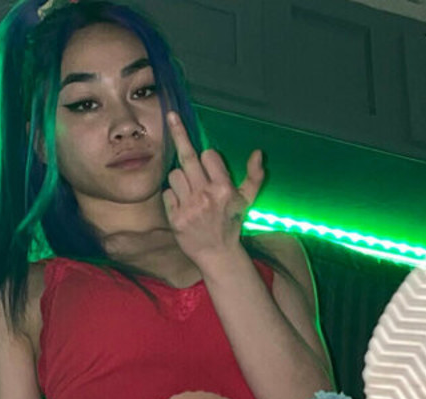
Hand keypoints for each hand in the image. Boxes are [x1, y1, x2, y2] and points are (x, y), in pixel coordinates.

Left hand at [162, 110, 264, 269]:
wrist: (217, 254)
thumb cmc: (231, 224)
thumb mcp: (248, 200)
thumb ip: (255, 176)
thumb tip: (258, 153)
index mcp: (224, 188)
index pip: (209, 155)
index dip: (208, 158)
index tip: (208, 165)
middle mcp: (206, 196)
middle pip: (187, 156)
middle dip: (179, 133)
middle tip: (171, 115)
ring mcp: (190, 208)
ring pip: (175, 175)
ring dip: (180, 179)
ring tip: (189, 192)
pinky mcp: (176, 219)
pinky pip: (168, 194)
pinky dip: (173, 196)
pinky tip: (182, 206)